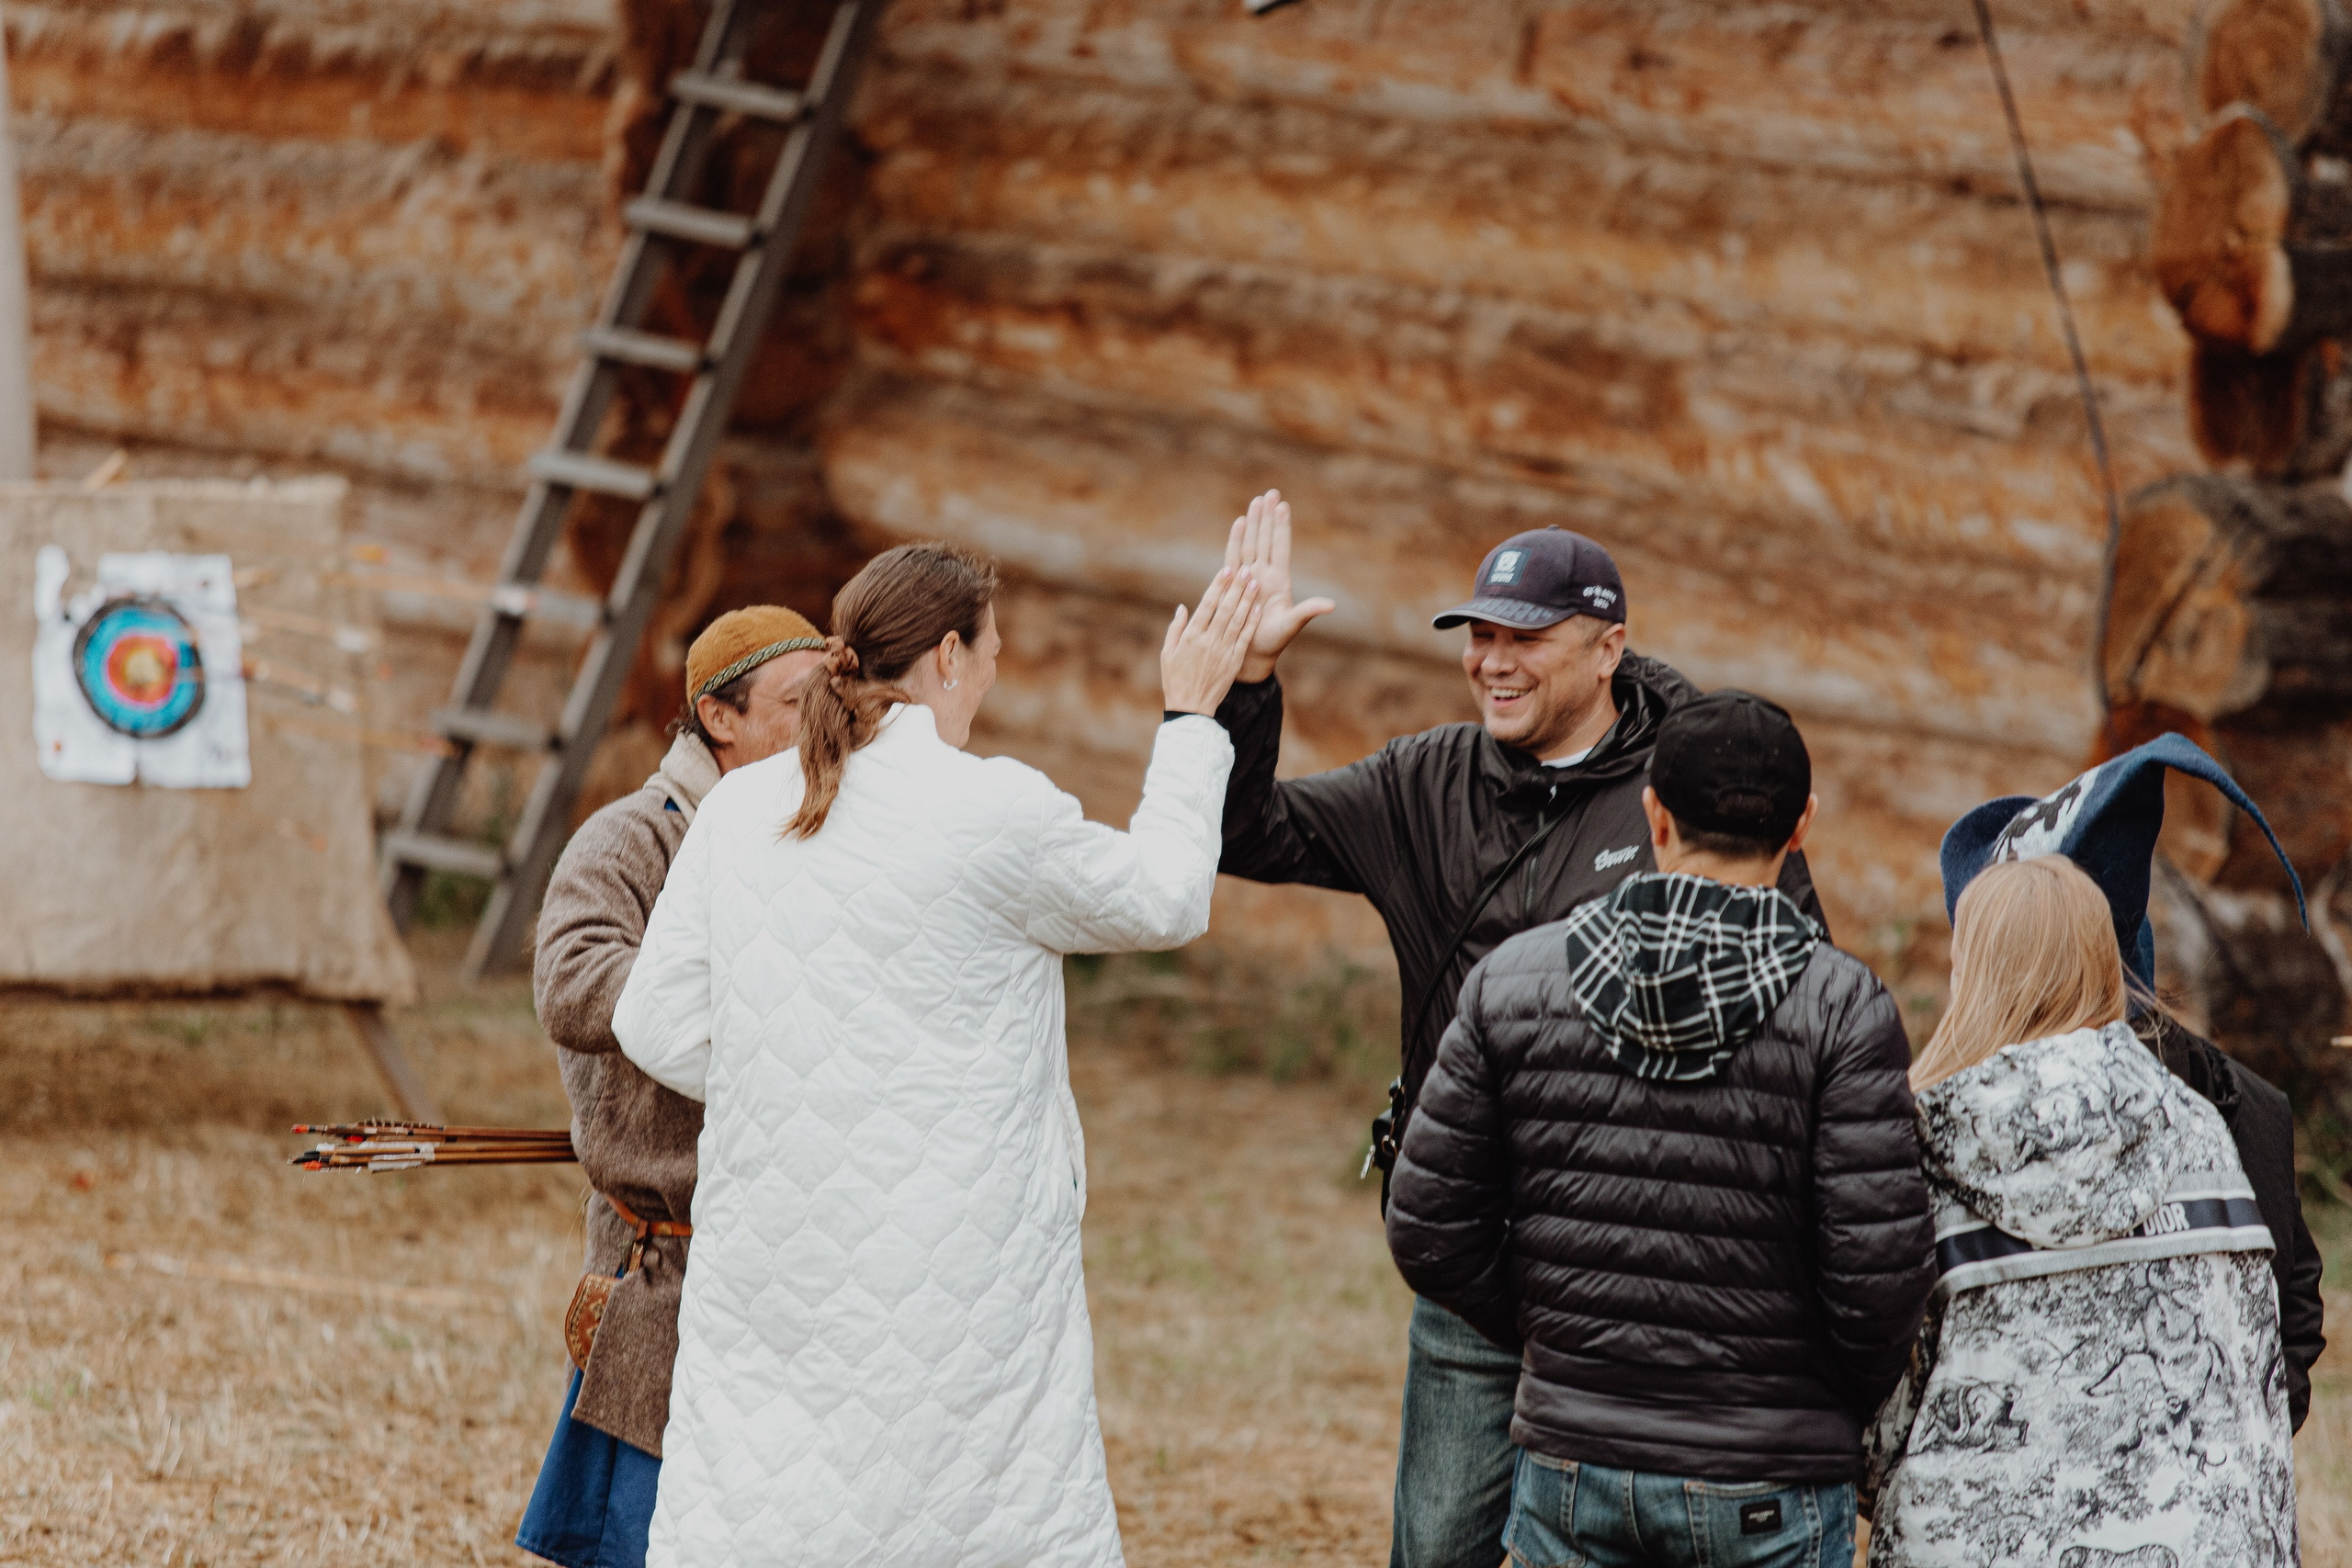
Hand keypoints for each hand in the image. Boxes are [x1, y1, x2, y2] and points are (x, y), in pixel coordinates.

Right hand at [1161, 566, 1264, 716]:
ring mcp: (1223, 651)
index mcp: (1191, 636)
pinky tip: (1258, 608)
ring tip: (1255, 583)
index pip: (1207, 605)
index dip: (1218, 586)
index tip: (1226, 570)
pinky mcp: (1234, 662)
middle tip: (1246, 570)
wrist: (1191, 709)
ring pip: (1237, 620)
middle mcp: (1208, 641)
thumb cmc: (1175, 680)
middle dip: (1236, 588)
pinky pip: (1245, 639)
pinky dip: (1252, 623)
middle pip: (1225, 608)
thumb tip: (1183, 608)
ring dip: (1247, 600)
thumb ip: (1175, 629)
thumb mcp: (1167, 653)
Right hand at [1222, 489, 1335, 682]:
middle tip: (1270, 493)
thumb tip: (1331, 605)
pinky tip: (1239, 523)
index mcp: (1279, 582)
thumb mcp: (1292, 625)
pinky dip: (1235, 541)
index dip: (1281, 528)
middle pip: (1266, 540)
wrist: (1250, 656)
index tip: (1283, 506)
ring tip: (1256, 501)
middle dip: (1268, 517)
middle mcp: (1264, 576)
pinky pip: (1233, 558)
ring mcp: (1248, 578)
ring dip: (1254, 523)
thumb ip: (1308, 611)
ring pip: (1251, 544)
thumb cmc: (1273, 642)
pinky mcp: (1234, 584)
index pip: (1281, 548)